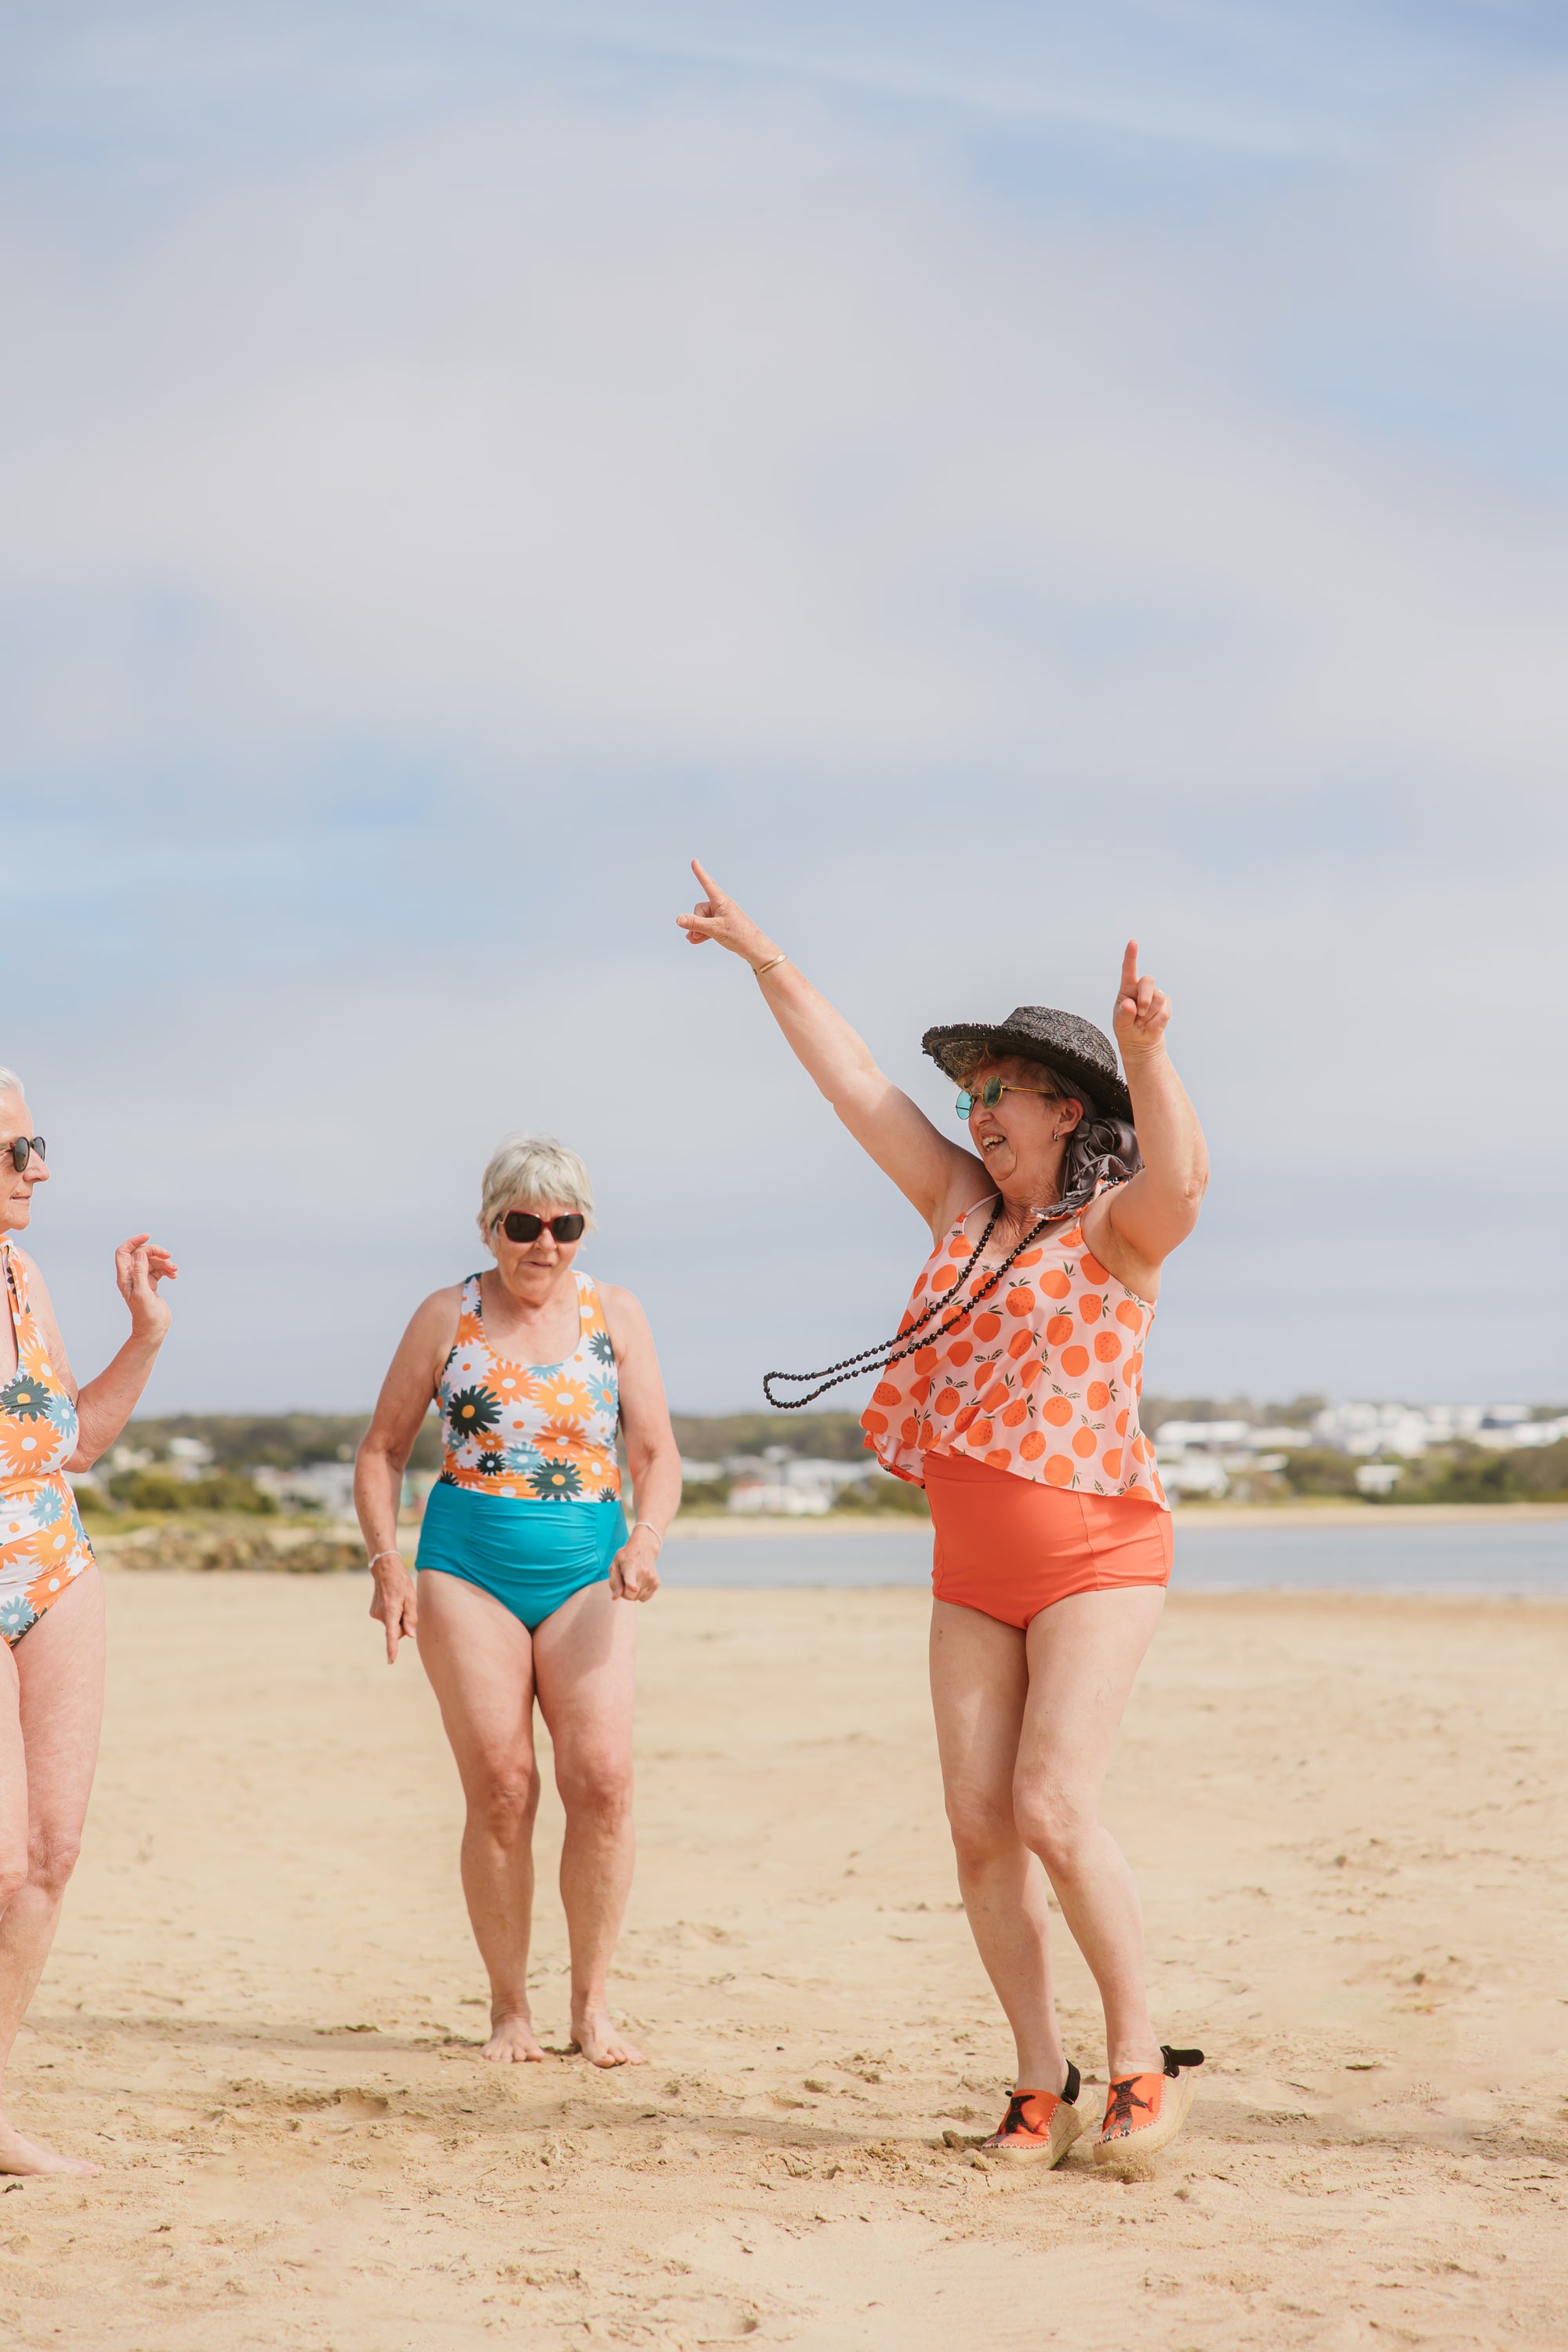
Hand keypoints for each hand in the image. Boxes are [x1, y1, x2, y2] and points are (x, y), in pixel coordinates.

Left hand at [116, 1233, 176, 1342]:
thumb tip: (140, 1254)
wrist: (153, 1329)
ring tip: (174, 1270)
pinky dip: (167, 1270)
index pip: (124, 1252)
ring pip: (152, 1261)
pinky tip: (174, 1276)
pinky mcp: (152, 1284)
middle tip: (169, 1256)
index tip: (148, 1236)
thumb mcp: (142, 1292)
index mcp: (125, 1277)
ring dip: (165, 1262)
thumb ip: (140, 1272)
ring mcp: (142, 1280)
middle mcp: (132, 1276)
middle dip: (156, 1252)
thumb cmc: (145, 1314)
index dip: (134, 1241)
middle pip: (142, 1254)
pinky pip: (160, 1270)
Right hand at [369, 1558, 417, 1661]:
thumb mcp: (411, 1597)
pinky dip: (392, 1615)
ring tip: (398, 1600)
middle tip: (406, 1606)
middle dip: (403, 1624)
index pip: (392, 1634)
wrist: (384, 1569)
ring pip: (392, 1625)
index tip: (391, 1660)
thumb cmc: (401, 1582)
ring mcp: (375, 1613)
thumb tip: (410, 1635)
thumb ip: (411, 1617)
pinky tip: (392, 1601)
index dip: (392, 1648)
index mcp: (391, 1610)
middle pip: (396, 1630)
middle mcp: (380, 1614)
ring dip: (398, 1618)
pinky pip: (387, 1619)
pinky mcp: (373, 1612)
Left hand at [609, 1528, 661, 1602]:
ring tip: (633, 1579)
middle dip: (624, 1594)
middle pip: (630, 1595)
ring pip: (637, 1598)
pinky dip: (640, 1594)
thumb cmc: (625, 1559)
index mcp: (630, 1566)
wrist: (643, 1548)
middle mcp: (643, 1572)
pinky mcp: (657, 1582)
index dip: (631, 1584)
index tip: (634, 1588)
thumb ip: (614, 1582)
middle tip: (623, 1582)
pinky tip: (640, 1582)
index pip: (630, 1578)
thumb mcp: (615, 1565)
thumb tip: (615, 1598)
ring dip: (632, 1593)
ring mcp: (651, 1578)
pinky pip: (644, 1598)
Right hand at [675, 860, 778, 970]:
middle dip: (696, 922)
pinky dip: (702, 933)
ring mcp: (722, 916)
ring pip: (702, 919)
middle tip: (698, 934)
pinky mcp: (723, 925)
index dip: (700, 873)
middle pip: (700, 909)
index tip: (695, 861)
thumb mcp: (714, 929)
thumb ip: (695, 923)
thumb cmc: (739, 935)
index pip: (708, 884)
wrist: (754, 948)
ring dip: (697, 929)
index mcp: (722, 901)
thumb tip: (678, 919)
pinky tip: (696, 941)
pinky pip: (708, 926)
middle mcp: (721, 906)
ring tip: (693, 940)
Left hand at [1113, 941, 1170, 1061]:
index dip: (1131, 956)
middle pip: (1148, 982)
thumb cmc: (1126, 1028)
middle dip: (1144, 999)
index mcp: (1127, 988)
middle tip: (1138, 1013)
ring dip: (1148, 1016)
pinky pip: (1164, 1013)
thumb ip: (1123, 1014)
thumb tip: (1129, 1005)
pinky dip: (1155, 1023)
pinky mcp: (1166, 1005)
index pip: (1128, 970)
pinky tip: (1150, 1025)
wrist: (1140, 1041)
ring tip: (1142, 1022)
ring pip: (1158, 999)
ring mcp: (1156, 995)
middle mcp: (1142, 988)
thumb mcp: (1120, 1024)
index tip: (1132, 942)